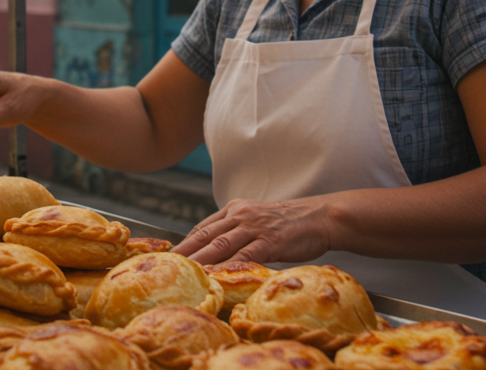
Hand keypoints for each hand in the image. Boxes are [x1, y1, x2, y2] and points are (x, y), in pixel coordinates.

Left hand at [172, 196, 334, 265]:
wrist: (322, 217)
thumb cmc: (291, 224)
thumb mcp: (258, 221)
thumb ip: (238, 232)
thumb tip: (219, 254)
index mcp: (235, 209)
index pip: (203, 227)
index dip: (184, 243)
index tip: (168, 257)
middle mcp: (240, 215)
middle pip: (204, 235)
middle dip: (183, 252)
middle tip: (163, 266)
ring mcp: (254, 227)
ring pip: (219, 244)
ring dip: (198, 260)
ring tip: (181, 273)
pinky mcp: (269, 241)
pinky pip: (243, 256)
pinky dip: (227, 266)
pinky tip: (215, 277)